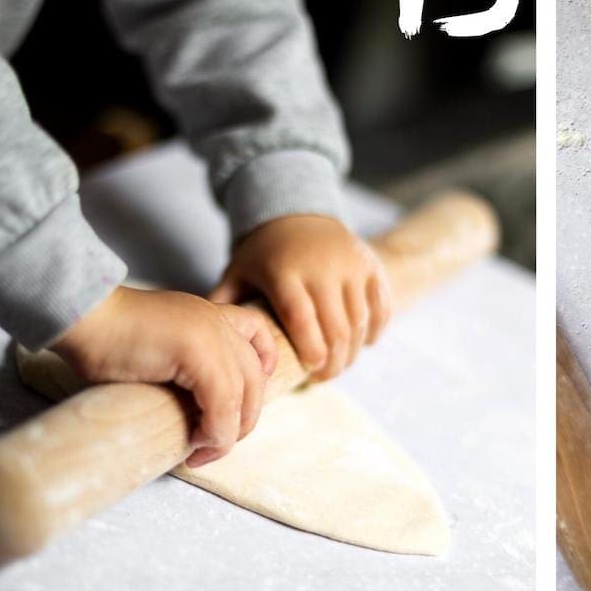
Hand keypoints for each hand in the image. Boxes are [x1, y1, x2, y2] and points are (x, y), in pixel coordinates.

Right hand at [50, 285, 277, 466]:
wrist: (83, 317)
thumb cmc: (103, 337)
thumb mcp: (157, 349)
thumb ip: (181, 368)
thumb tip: (189, 413)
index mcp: (209, 314)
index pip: (257, 335)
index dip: (263, 368)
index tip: (243, 400)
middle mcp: (218, 321)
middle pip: (256, 376)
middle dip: (244, 417)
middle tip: (216, 444)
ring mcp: (213, 334)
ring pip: (244, 394)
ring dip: (228, 433)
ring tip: (204, 452)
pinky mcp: (200, 352)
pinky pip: (223, 402)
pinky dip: (216, 431)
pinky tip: (197, 444)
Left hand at [210, 214, 391, 381]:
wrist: (297, 212)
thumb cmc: (264, 254)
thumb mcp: (238, 272)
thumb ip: (225, 304)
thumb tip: (209, 344)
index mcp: (285, 272)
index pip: (302, 316)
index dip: (310, 348)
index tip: (311, 370)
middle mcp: (322, 267)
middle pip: (337, 327)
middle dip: (334, 362)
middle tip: (322, 378)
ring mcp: (350, 265)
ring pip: (361, 321)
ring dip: (354, 351)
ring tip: (340, 366)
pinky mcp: (370, 265)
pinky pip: (382, 306)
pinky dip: (377, 330)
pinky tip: (365, 344)